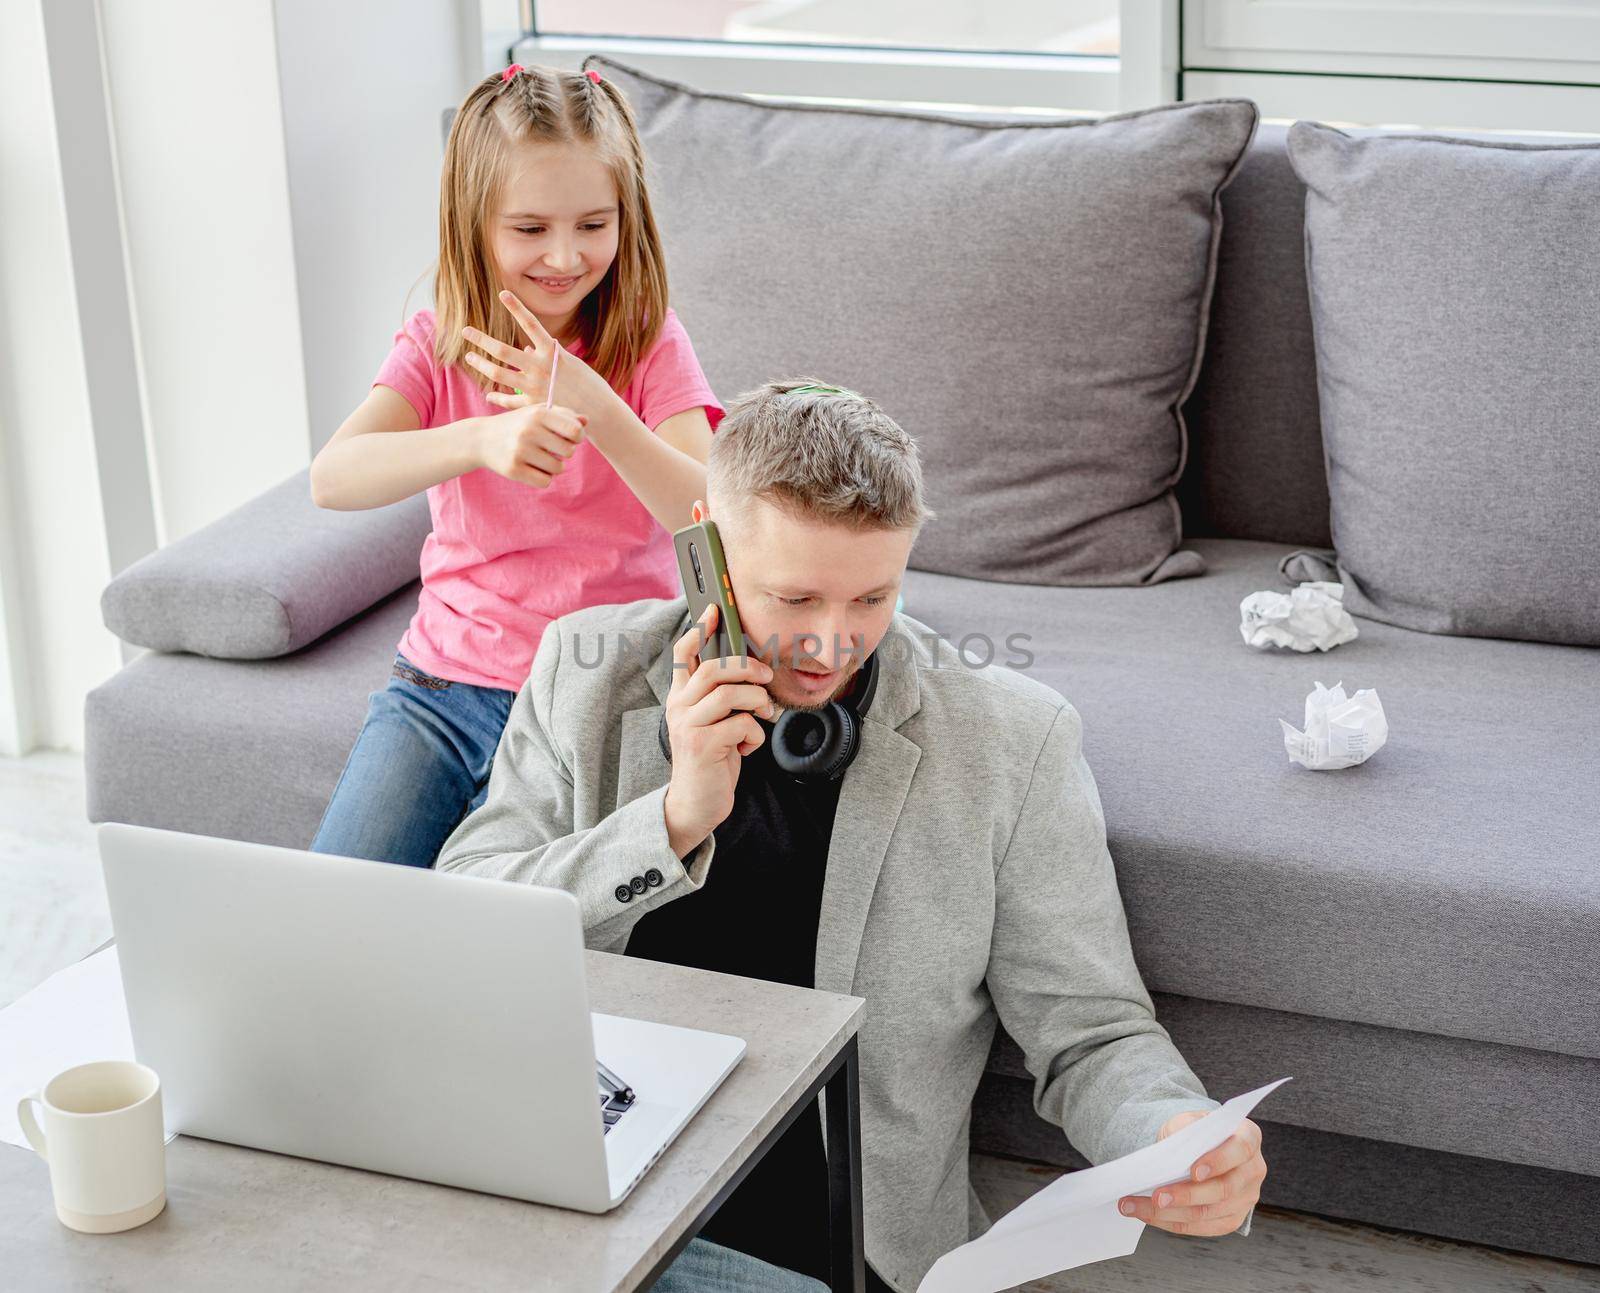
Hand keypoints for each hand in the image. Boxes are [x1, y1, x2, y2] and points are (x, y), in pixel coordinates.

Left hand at [462, 289, 620, 424]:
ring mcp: (535, 386)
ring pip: (499, 373)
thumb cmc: (589, 385)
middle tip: (465, 331)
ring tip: (470, 357)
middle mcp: (540, 367)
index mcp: (552, 352)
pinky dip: (498, 398)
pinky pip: (510, 401)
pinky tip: (488, 395)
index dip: (516, 307)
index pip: (530, 324)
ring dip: (482, 364)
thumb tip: (523, 349)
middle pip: (503, 350)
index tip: (502, 293)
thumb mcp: (570, 364)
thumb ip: (546, 355)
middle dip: (481, 339)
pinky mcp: (534, 405)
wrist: (600, 412)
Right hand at [477, 402, 586, 488]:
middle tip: (551, 448)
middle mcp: (529, 431)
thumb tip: (586, 421)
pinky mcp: (513, 469)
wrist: (481, 439)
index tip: (570, 438)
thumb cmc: (517, 424)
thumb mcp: (537, 413)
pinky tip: (532, 468)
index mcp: (538, 414)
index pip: (575, 431)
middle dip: (564, 452)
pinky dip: (543, 478)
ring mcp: (520, 451)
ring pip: (558, 468)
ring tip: (540, 458)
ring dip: (553, 466)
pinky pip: (545, 481)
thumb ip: (563, 415)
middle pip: (569, 452)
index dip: (578, 437)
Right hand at [661, 603, 779, 855]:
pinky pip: (742, 725)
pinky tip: (748, 748)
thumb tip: (752, 671)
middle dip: (748, 668)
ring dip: (757, 702)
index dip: (700, 629)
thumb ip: (723, 698)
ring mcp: (688, 725)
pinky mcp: (702, 746)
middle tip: (767, 679)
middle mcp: (679, 706)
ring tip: (763, 716)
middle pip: (715, 668)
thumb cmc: (712, 759)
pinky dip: (755, 735)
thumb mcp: (714, 723)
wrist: (696, 804)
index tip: (715, 610)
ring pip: (731, 694)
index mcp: (681, 697)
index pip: (685, 653)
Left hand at [1116, 1114, 1265, 1236]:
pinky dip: (1172, 1222)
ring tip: (1137, 1206)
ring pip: (1210, 1213)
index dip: (1219, 1161)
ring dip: (1171, 1213)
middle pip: (1224, 1189)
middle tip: (1156, 1197)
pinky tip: (1148, 1215)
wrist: (1196, 1146)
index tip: (1193, 1171)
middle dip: (1187, 1195)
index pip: (1240, 1149)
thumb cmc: (1193, 1132)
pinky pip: (1203, 1227)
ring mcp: (1246, 1197)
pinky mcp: (1232, 1218)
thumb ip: (1184, 1131)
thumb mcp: (1188, 1121)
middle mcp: (1253, 1169)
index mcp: (1248, 1137)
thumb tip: (1170, 1154)